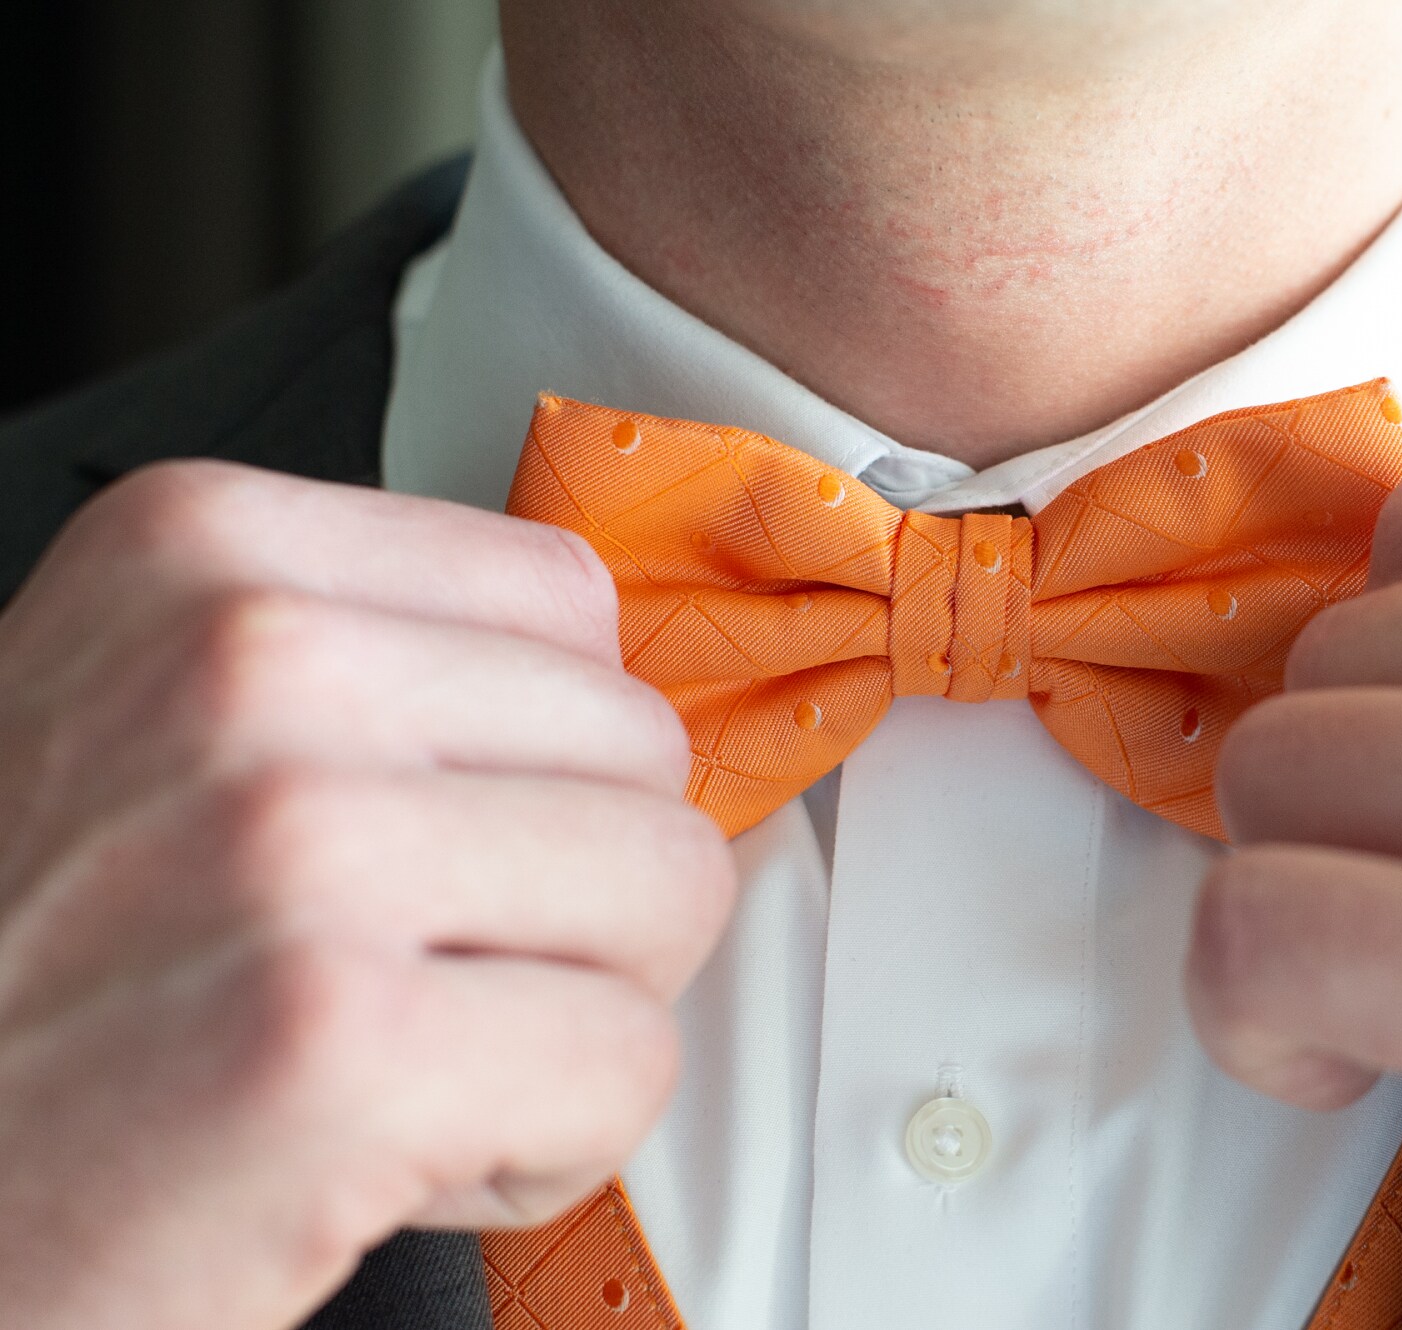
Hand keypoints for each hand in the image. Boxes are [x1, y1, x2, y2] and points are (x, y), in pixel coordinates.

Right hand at [0, 463, 734, 1328]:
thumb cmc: (31, 1000)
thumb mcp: (149, 728)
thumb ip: (367, 667)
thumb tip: (600, 684)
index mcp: (201, 552)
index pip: (564, 601)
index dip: (536, 757)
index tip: (429, 845)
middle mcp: (244, 664)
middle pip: (638, 745)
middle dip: (571, 891)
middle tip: (407, 977)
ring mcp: (295, 846)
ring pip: (671, 890)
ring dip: (569, 1013)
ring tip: (397, 1061)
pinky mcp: (342, 1045)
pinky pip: (629, 1062)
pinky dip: (547, 1145)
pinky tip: (391, 1157)